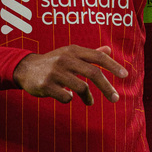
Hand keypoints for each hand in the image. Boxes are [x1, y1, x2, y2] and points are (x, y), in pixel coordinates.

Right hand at [13, 44, 127, 105]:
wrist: (26, 69)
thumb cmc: (53, 62)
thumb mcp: (70, 54)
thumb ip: (90, 53)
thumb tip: (108, 50)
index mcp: (73, 50)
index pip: (97, 57)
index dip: (113, 65)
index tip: (125, 75)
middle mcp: (65, 59)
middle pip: (92, 73)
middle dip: (106, 87)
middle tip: (116, 99)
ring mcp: (55, 72)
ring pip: (81, 87)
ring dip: (88, 97)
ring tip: (89, 101)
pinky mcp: (46, 85)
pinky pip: (66, 97)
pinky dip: (70, 99)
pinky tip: (67, 96)